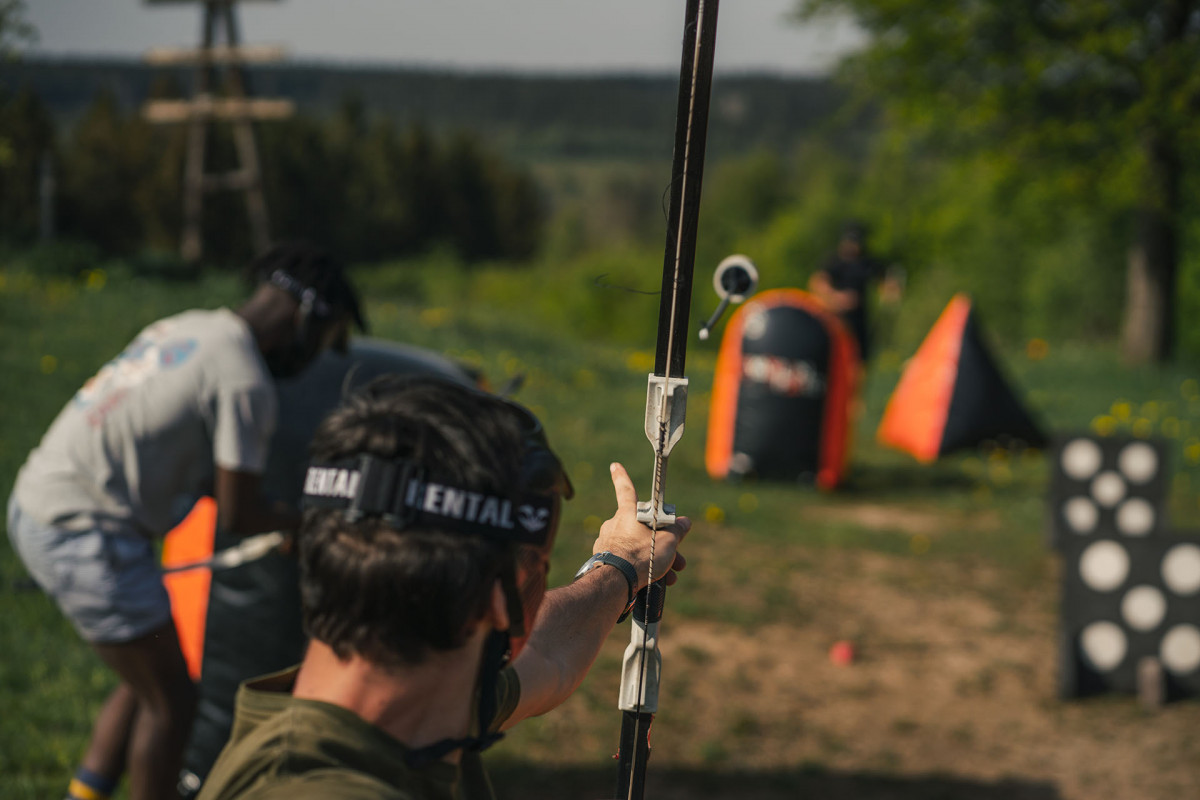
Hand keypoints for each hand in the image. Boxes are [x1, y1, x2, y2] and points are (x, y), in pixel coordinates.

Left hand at [595, 462, 689, 590]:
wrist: (616, 583)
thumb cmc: (642, 556)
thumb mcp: (667, 542)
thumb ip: (677, 530)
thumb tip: (685, 522)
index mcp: (627, 513)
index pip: (626, 490)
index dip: (622, 476)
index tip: (614, 465)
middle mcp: (613, 524)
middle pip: (641, 528)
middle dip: (661, 542)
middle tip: (677, 558)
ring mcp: (606, 543)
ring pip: (635, 546)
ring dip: (654, 559)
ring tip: (670, 576)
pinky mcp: (603, 560)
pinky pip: (626, 560)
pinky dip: (640, 568)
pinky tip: (654, 582)